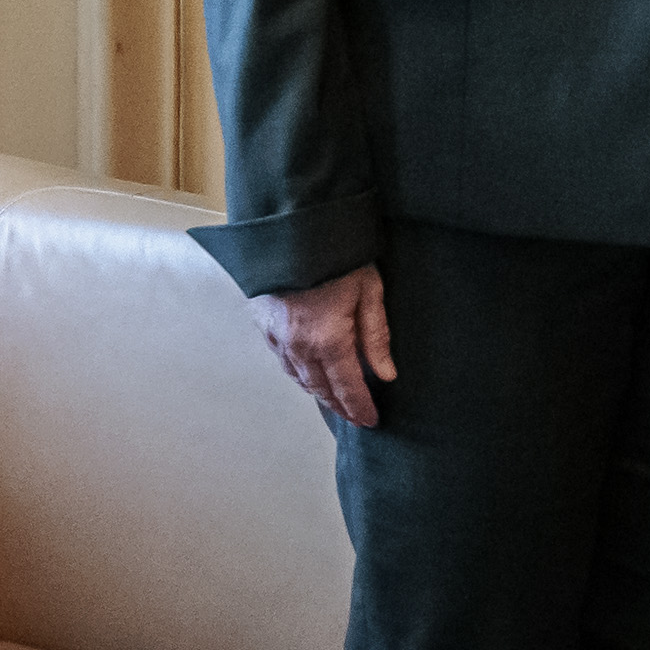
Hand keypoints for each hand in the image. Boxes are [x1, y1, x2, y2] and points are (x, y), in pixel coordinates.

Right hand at [256, 266, 394, 425]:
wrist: (293, 228)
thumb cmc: (336, 255)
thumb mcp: (369, 291)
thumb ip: (376, 336)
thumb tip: (386, 373)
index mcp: (328, 340)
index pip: (348, 387)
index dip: (360, 408)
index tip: (371, 421)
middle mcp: (299, 346)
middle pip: (322, 388)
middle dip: (340, 406)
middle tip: (355, 417)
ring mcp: (277, 337)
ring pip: (299, 378)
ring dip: (318, 393)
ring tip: (335, 402)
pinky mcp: (263, 324)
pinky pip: (282, 361)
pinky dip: (297, 374)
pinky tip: (306, 376)